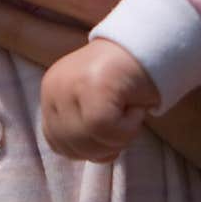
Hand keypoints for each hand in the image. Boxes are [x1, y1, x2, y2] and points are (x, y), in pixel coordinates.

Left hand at [40, 38, 159, 162]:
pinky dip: (130, 127)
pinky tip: (135, 107)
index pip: (57, 142)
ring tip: (129, 110)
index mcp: (50, 94)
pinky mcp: (93, 86)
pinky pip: (108, 130)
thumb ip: (84, 132)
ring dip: (120, 137)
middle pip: (73, 147)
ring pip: (90, 141)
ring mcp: (71, 85)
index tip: (110, 133)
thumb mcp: (93, 107)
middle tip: (125, 121)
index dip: (87, 149)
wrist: (150, 44)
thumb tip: (92, 157)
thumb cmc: (126, 81)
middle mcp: (54, 88)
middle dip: (105, 146)